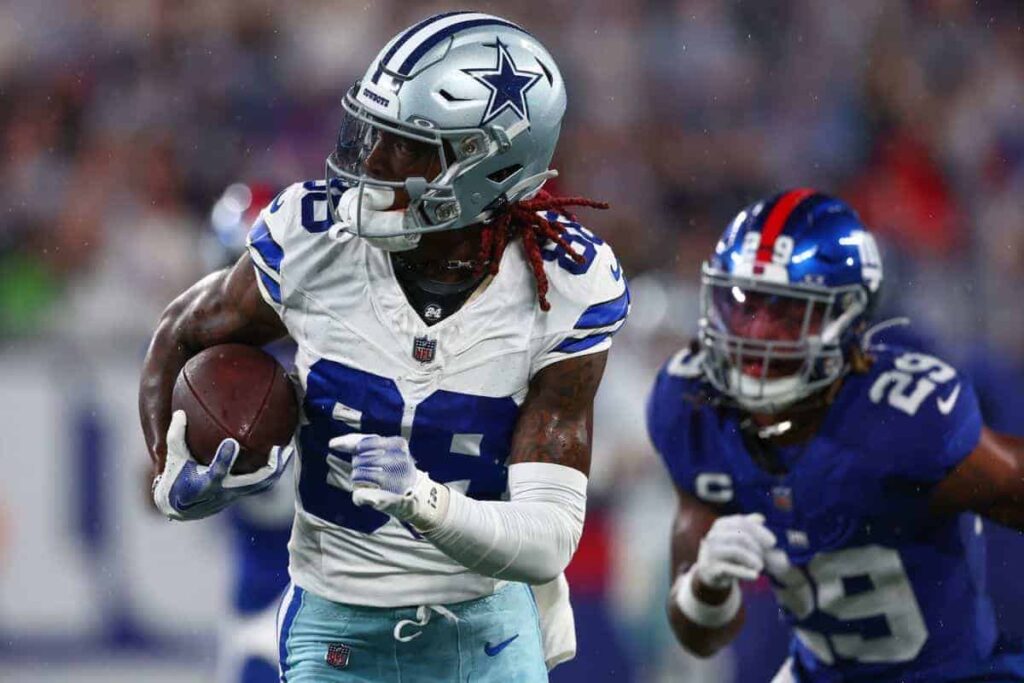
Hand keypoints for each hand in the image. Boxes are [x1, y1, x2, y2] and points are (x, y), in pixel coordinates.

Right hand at [152, 410, 292, 520]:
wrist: (180, 507)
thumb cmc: (176, 476)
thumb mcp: (173, 456)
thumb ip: (176, 435)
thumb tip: (180, 412)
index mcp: (205, 484)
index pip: (216, 472)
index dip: (225, 459)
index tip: (231, 443)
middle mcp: (224, 491)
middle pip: (253, 483)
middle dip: (270, 467)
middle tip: (280, 447)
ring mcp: (235, 495)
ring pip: (262, 485)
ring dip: (278, 468)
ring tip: (288, 450)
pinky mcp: (241, 494)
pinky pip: (262, 483)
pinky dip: (272, 470)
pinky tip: (281, 454)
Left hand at [329, 433, 445, 526]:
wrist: (416, 495)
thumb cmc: (394, 468)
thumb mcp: (384, 450)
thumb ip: (360, 443)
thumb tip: (333, 443)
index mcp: (398, 444)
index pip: (364, 442)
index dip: (350, 445)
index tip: (339, 447)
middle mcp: (398, 460)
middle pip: (358, 460)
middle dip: (358, 466)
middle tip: (371, 472)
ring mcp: (394, 480)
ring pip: (357, 476)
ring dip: (358, 480)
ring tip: (371, 483)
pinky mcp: (388, 498)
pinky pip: (360, 494)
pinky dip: (359, 496)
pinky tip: (366, 496)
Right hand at [693, 513, 776, 588]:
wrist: (710, 571)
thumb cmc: (729, 550)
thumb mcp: (738, 535)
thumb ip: (750, 525)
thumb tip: (761, 518)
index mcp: (721, 524)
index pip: (741, 522)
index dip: (759, 531)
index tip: (773, 543)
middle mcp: (714, 535)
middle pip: (741, 536)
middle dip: (757, 547)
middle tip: (764, 557)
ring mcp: (711, 551)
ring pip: (736, 551)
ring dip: (753, 559)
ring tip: (760, 566)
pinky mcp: (712, 568)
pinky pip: (731, 569)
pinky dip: (745, 572)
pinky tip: (755, 576)